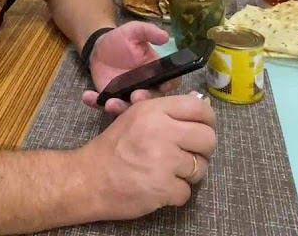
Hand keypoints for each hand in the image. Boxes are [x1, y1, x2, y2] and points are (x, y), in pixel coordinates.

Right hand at [77, 94, 216, 220]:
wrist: (88, 179)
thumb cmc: (112, 147)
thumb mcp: (135, 117)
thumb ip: (166, 110)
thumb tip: (201, 103)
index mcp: (154, 110)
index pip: (199, 108)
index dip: (207, 120)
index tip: (202, 129)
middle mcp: (161, 131)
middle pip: (208, 139)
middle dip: (202, 151)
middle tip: (188, 156)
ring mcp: (164, 161)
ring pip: (201, 168)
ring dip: (187, 174)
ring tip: (168, 173)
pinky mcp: (163, 187)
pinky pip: (187, 192)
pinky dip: (175, 194)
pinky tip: (159, 188)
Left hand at [82, 22, 178, 114]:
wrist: (99, 47)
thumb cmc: (121, 39)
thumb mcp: (134, 31)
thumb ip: (149, 32)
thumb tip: (166, 36)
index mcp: (155, 73)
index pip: (168, 83)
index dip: (168, 86)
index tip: (163, 86)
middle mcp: (144, 88)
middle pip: (148, 100)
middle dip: (143, 100)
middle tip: (135, 97)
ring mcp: (126, 96)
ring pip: (127, 108)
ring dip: (119, 108)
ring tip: (109, 103)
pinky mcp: (109, 99)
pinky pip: (103, 104)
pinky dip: (95, 102)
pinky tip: (87, 96)